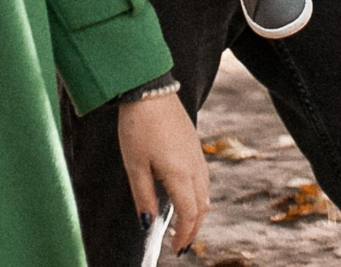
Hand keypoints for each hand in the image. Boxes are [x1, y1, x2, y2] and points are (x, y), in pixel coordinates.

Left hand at [117, 89, 208, 255]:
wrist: (150, 89)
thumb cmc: (138, 126)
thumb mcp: (134, 165)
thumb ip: (143, 196)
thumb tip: (147, 224)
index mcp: (180, 174)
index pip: (189, 214)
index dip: (184, 235)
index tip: (175, 250)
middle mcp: (194, 166)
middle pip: (201, 207)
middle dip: (192, 229)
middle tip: (181, 246)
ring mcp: (197, 154)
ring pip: (206, 193)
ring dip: (198, 213)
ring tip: (185, 226)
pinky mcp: (195, 145)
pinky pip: (204, 179)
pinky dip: (199, 196)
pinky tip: (188, 197)